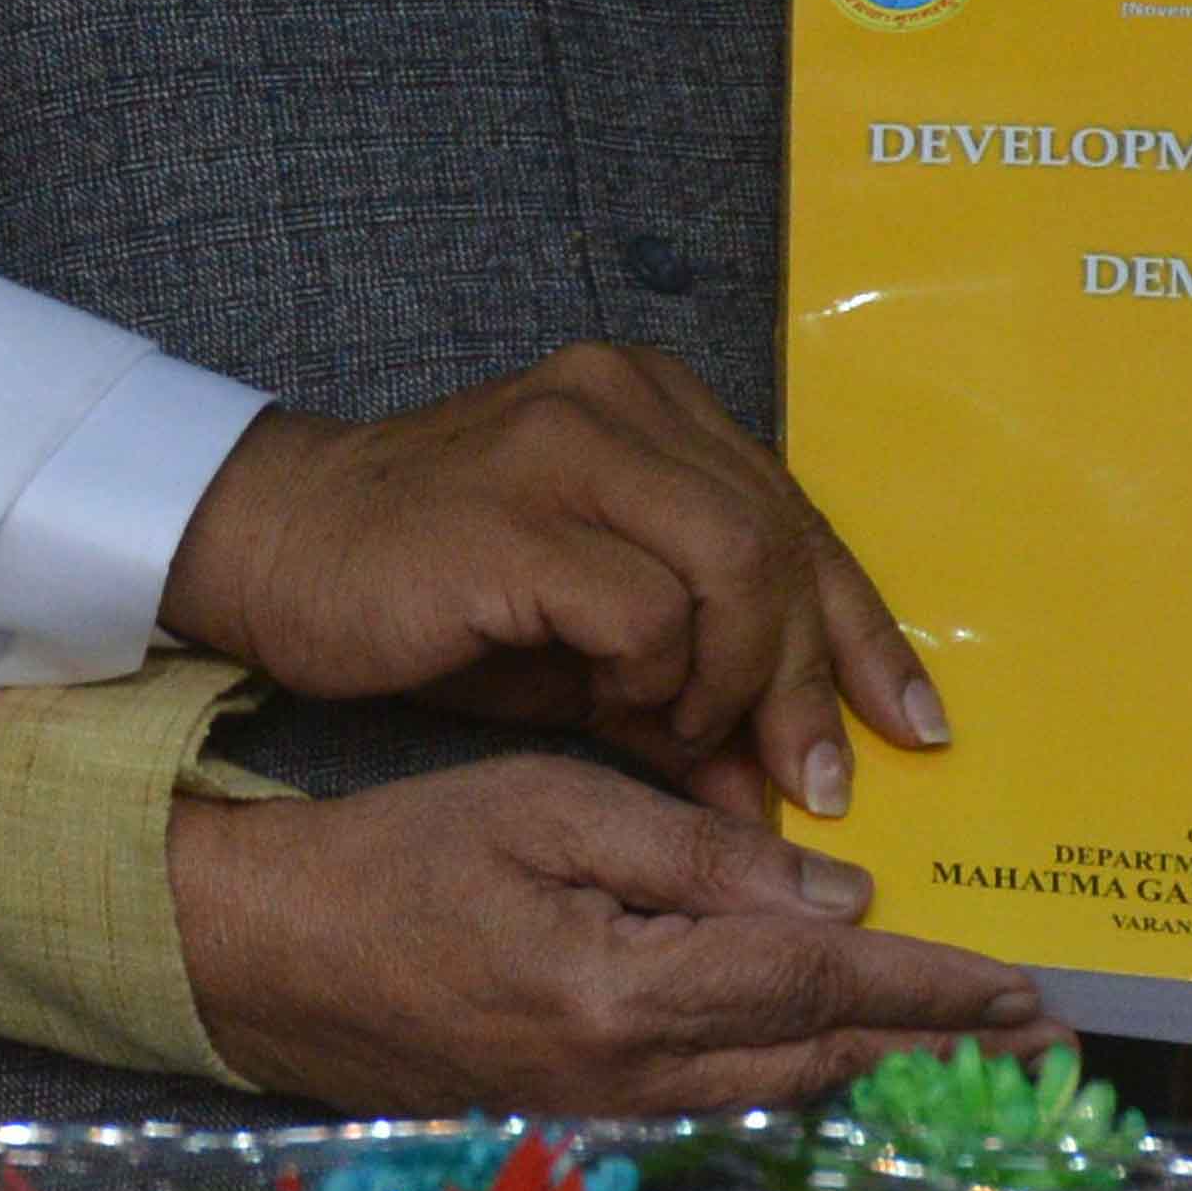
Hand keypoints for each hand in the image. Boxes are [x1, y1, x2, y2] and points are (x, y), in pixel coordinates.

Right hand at [164, 350, 945, 816]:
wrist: (275, 548)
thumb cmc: (437, 594)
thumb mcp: (587, 638)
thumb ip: (693, 682)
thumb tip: (790, 789)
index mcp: (657, 407)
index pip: (799, 518)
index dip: (865, 629)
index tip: (915, 726)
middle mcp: (626, 401)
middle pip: (783, 543)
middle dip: (811, 682)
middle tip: (812, 787)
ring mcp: (573, 442)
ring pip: (739, 567)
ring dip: (733, 684)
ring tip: (684, 740)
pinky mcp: (521, 511)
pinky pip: (648, 609)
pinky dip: (655, 680)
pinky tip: (617, 711)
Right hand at [169, 752, 1041, 1114]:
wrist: (267, 953)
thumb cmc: (396, 858)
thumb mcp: (548, 805)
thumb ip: (696, 854)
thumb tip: (837, 901)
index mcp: (624, 993)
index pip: (817, 991)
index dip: (930, 987)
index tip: (1023, 984)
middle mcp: (629, 1079)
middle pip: (819, 1065)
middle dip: (937, 1048)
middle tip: (1042, 1035)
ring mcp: (605, 1113)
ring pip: (781, 1095)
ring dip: (885, 1072)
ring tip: (975, 1051)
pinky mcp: (583, 1114)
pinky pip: (726, 1100)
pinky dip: (805, 1077)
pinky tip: (849, 1060)